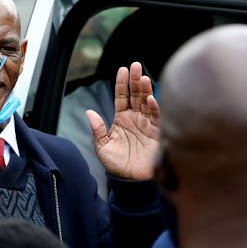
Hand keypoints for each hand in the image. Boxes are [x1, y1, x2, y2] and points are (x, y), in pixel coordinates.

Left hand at [88, 62, 159, 180]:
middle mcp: (135, 119)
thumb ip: (97, 129)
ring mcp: (147, 124)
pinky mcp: (157, 133)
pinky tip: (150, 99)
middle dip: (136, 80)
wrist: (132, 182)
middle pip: (136, 95)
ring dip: (145, 90)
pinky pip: (156, 118)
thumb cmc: (117, 166)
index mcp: (122, 119)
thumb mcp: (102, 147)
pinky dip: (154, 108)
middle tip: (136, 65)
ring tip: (143, 78)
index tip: (122, 69)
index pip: (122, 96)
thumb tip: (89, 112)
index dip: (122, 83)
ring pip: (147, 102)